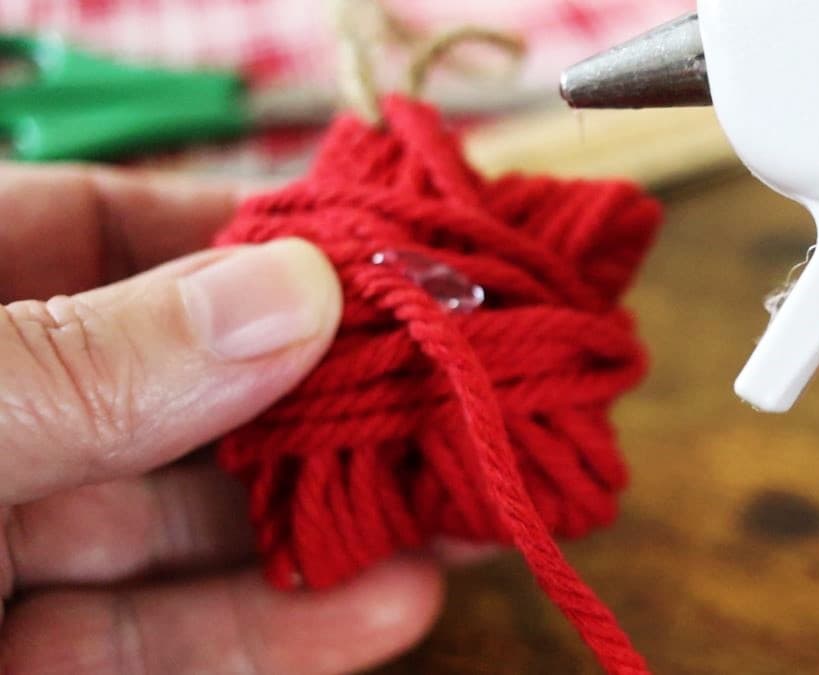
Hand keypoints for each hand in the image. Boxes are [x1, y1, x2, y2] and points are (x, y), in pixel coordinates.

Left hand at [0, 165, 442, 673]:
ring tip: (461, 510)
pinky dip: (272, 630)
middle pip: (180, 388)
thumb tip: (296, 291)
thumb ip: (98, 364)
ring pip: (187, 525)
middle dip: (324, 399)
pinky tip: (389, 604)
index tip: (387, 262)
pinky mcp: (21, 667)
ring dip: (329, 520)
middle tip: (461, 397)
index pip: (109, 235)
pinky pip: (154, 643)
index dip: (251, 244)